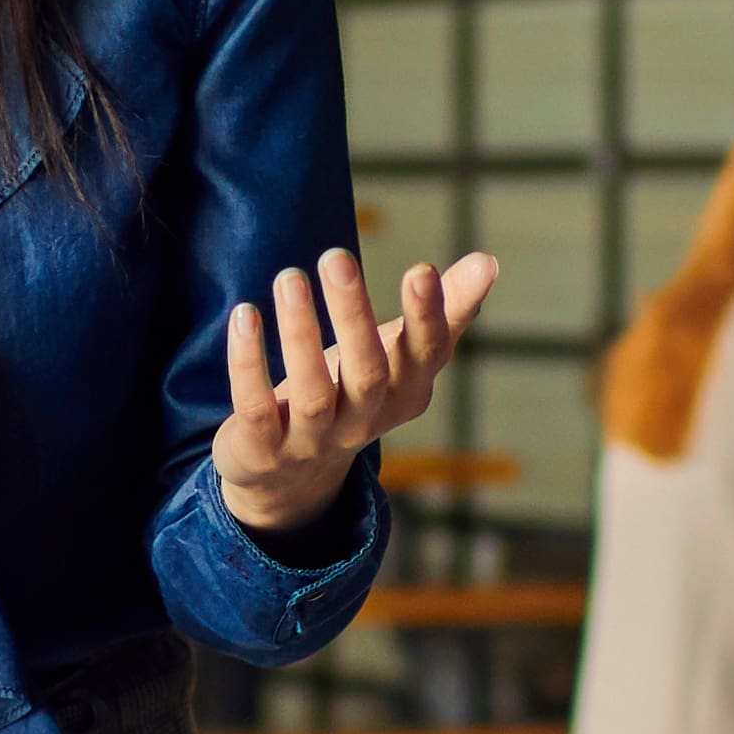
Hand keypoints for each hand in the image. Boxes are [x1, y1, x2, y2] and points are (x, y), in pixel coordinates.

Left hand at [213, 249, 500, 536]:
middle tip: (336, 256)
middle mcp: (365, 421)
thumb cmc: (352, 392)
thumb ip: (444, 309)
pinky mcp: (262, 449)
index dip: (426, 316)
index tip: (421, 269)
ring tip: (289, 277)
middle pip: (368, 371)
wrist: (289, 477)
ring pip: (313, 392)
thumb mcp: (398, 356)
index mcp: (405, 393)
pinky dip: (249, 364)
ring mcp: (313, 441)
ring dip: (300, 332)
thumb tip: (489, 260)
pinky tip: (245, 315)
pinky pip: (256, 407)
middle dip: (353, 315)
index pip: (425, 355)